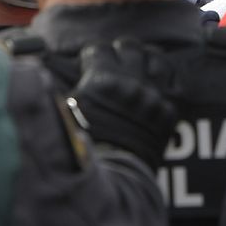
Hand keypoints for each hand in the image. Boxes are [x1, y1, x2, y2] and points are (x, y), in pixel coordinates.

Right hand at [69, 38, 177, 167]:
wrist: (112, 180)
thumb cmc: (83, 147)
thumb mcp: (69, 112)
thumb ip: (69, 85)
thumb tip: (52, 67)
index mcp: (103, 80)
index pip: (98, 48)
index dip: (91, 57)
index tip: (89, 64)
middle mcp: (132, 83)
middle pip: (129, 45)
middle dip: (119, 53)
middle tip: (113, 65)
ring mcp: (153, 96)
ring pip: (155, 57)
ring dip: (144, 61)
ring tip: (136, 70)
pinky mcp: (169, 111)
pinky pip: (172, 82)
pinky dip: (163, 82)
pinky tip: (154, 85)